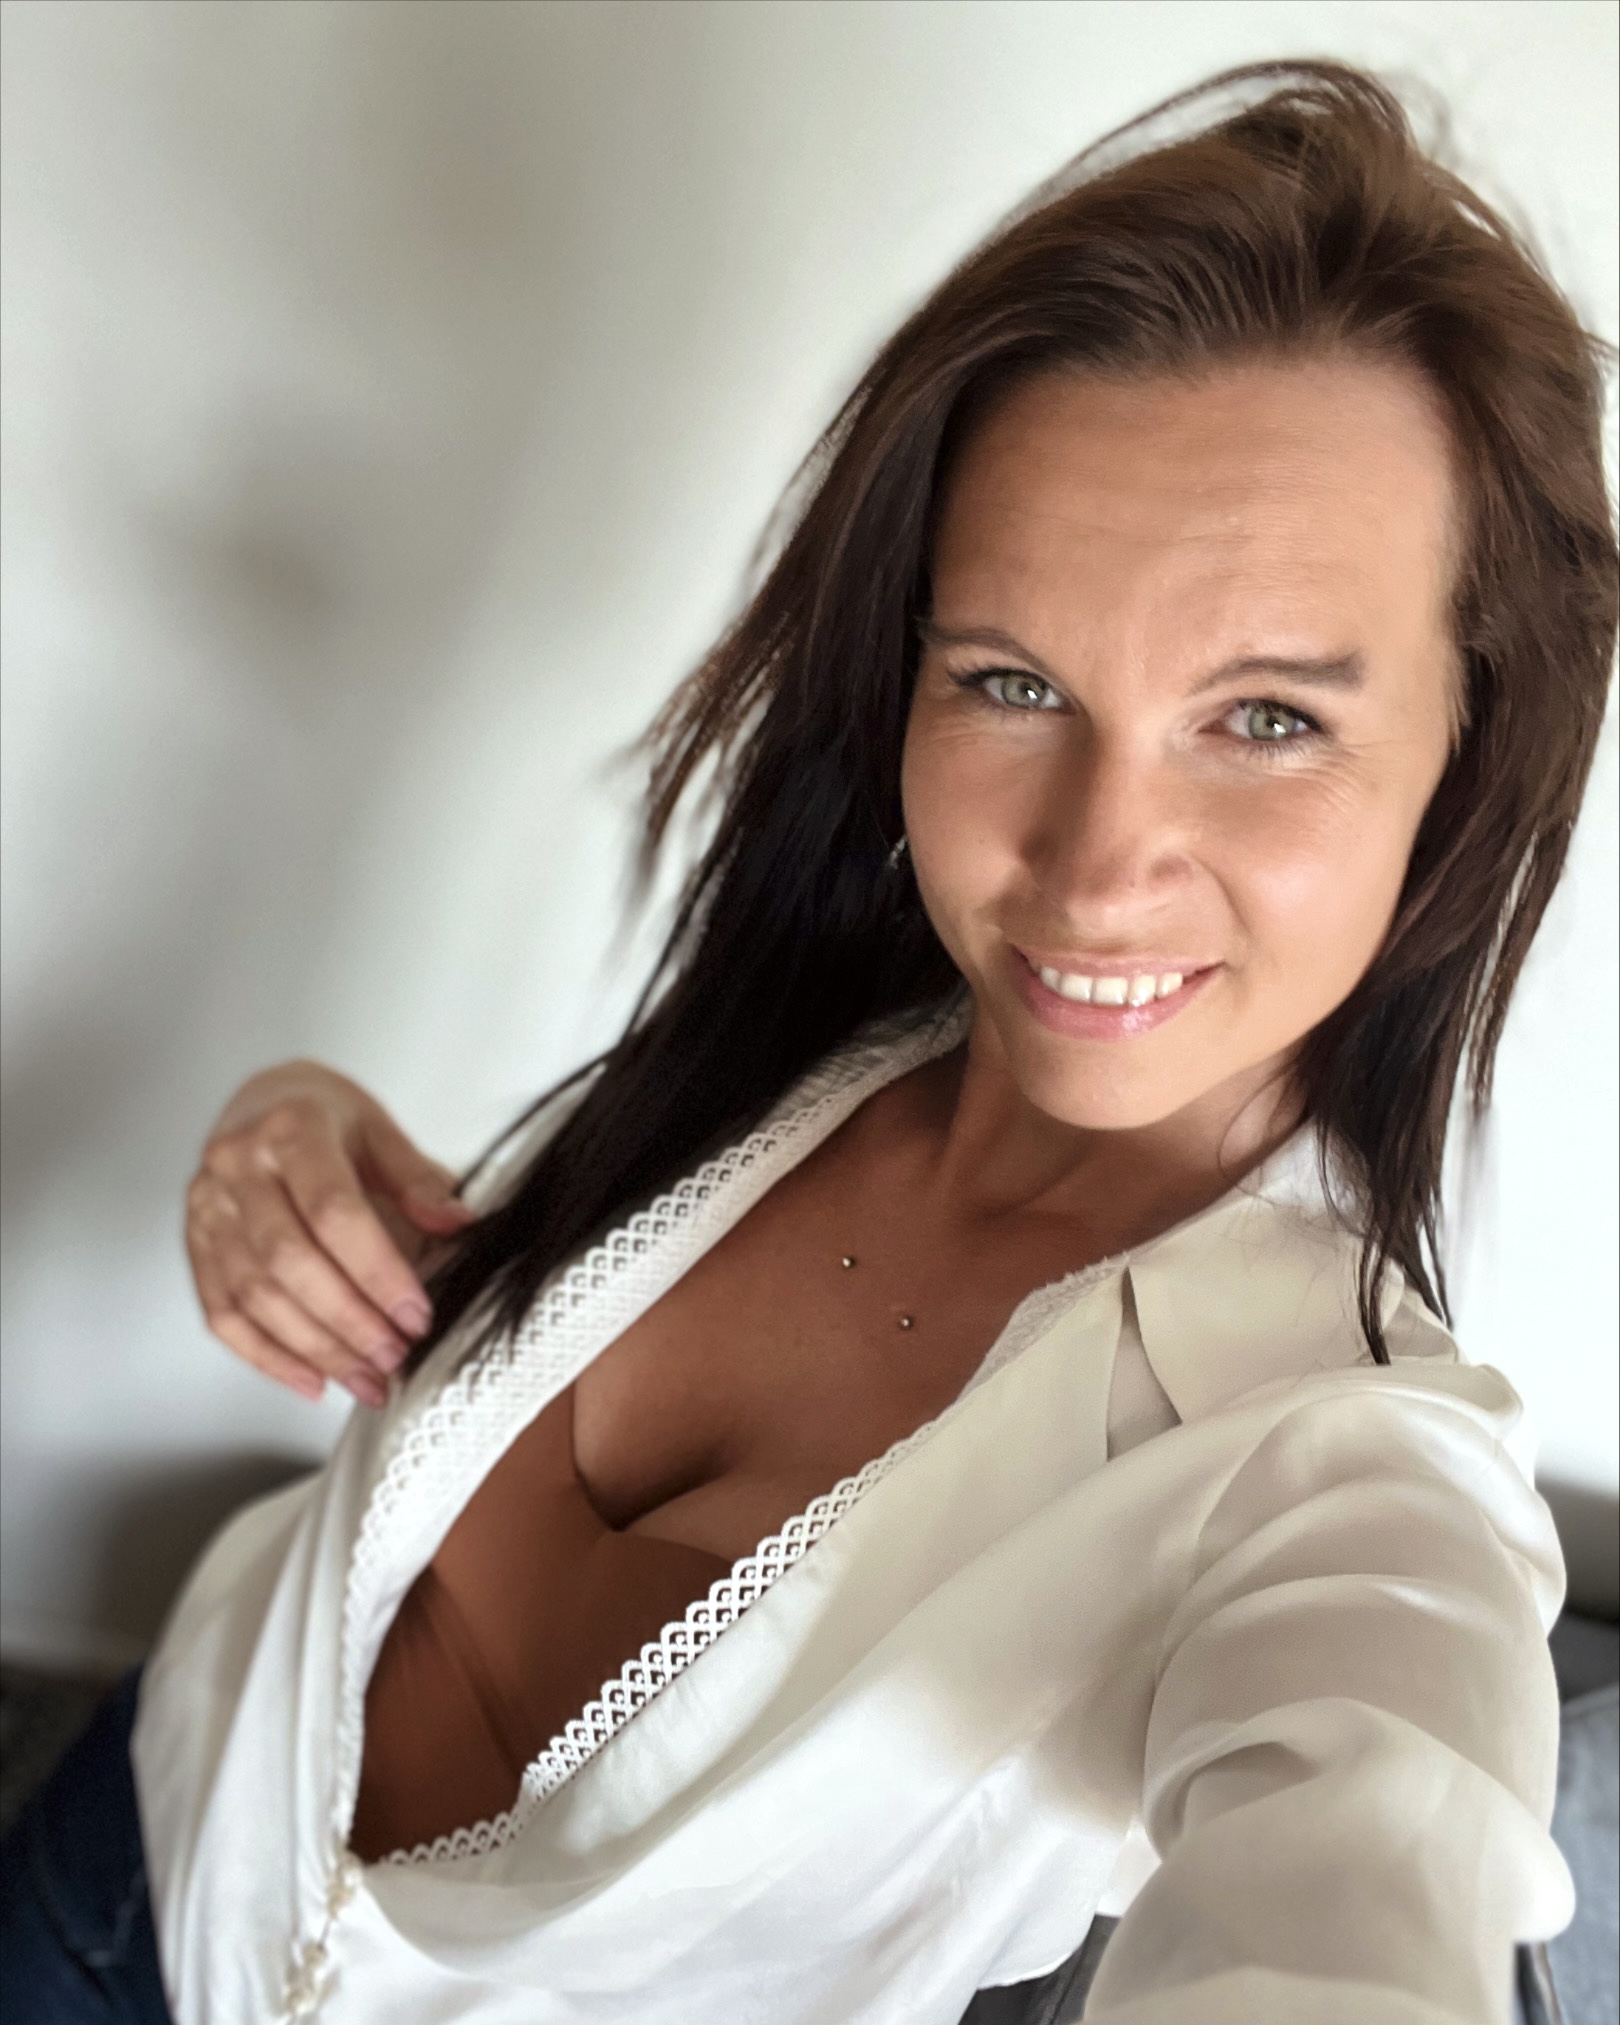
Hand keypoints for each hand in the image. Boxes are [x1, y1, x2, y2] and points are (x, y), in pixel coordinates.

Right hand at [185, 1061, 475, 1404]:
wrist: (260, 1099)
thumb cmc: (325, 1116)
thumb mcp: (378, 1128)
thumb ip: (415, 1179)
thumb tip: (458, 1225)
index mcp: (292, 1129)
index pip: (333, 1212)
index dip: (377, 1271)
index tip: (416, 1315)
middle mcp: (238, 1167)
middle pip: (288, 1261)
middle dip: (346, 1321)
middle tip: (394, 1357)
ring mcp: (207, 1207)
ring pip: (252, 1294)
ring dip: (313, 1349)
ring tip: (366, 1379)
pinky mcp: (193, 1242)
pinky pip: (220, 1311)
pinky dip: (265, 1356)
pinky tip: (311, 1380)